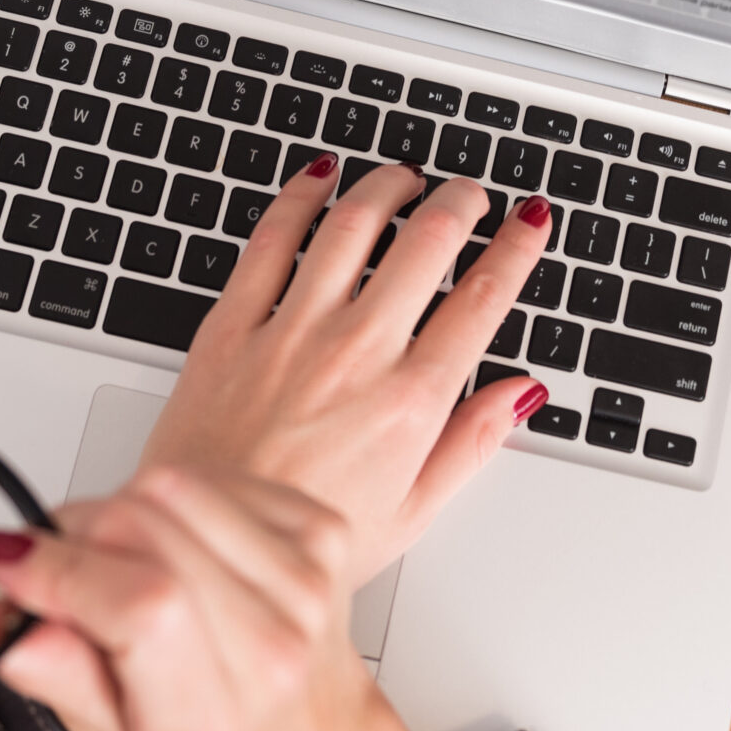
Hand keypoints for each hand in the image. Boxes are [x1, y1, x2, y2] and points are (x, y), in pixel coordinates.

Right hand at [0, 467, 478, 730]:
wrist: (301, 725)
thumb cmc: (210, 730)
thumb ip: (48, 671)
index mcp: (213, 711)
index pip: (140, 607)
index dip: (60, 570)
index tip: (6, 561)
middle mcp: (271, 641)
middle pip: (142, 528)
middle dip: (73, 534)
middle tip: (58, 566)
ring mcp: (305, 577)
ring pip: (171, 487)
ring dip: (119, 509)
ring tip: (121, 558)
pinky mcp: (321, 527)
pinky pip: (211, 475)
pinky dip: (172, 498)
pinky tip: (176, 543)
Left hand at [140, 156, 554, 585]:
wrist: (202, 552)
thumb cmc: (301, 543)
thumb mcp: (412, 511)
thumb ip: (472, 442)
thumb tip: (519, 394)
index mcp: (410, 401)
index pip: (483, 297)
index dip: (517, 247)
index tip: (529, 221)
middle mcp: (357, 353)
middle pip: (428, 242)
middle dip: (462, 202)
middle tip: (471, 193)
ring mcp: (292, 332)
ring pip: (355, 224)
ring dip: (390, 186)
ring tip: (406, 177)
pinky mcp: (233, 325)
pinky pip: (273, 239)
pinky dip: (302, 197)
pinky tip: (319, 178)